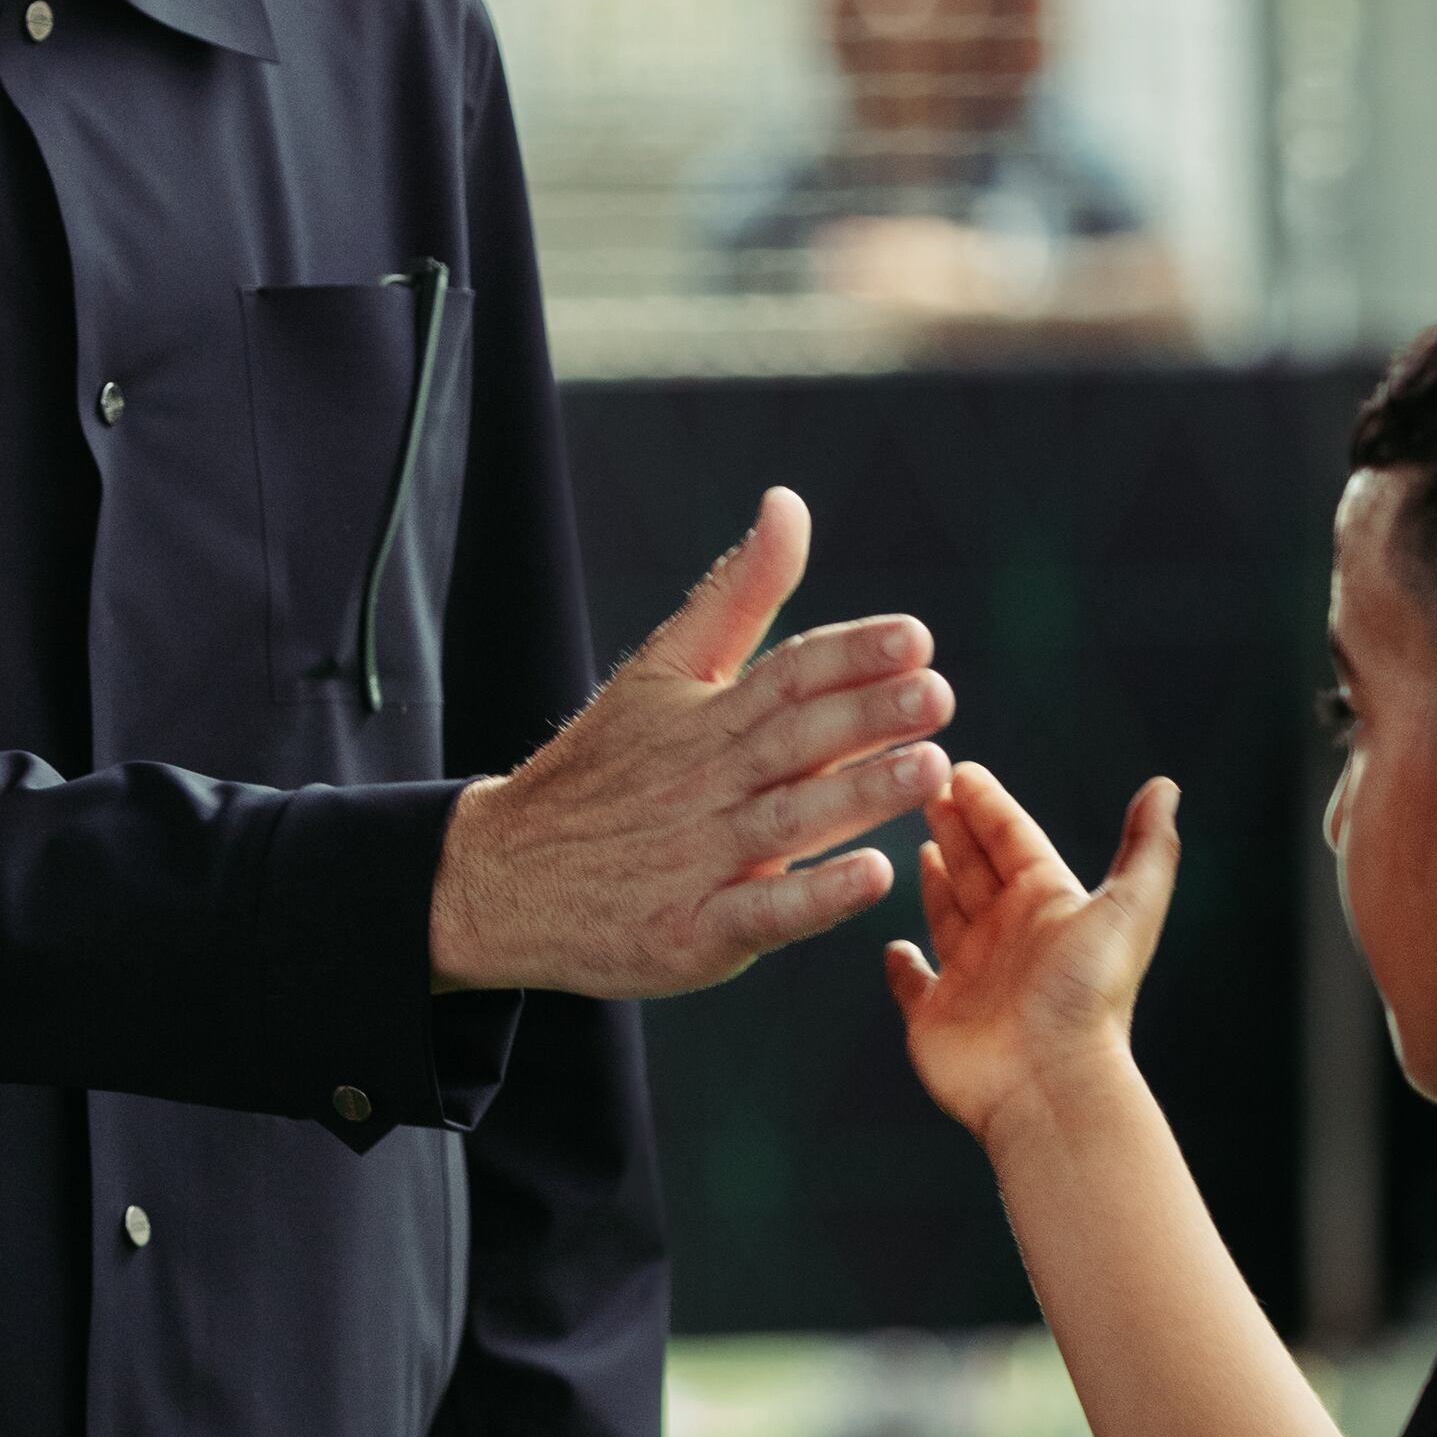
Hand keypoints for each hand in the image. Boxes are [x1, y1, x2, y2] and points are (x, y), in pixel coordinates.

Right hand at [424, 488, 952, 997]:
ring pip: (787, 820)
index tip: (914, 638)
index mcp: (700, 717)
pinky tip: (871, 876)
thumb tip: (789, 506)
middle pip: (792, 741)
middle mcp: (703, 781)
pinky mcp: (692, 931)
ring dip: (858, 796)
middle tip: (935, 693)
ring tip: (929, 769)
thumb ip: (736, 596)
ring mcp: (697, 857)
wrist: (501, 877)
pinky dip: (814, 896)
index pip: (783, 674)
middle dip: (866, 715)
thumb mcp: (658, 671)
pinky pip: (760, 912)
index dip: (849, 656)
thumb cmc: (599, 772)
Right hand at [881, 763, 1182, 1146]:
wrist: (1051, 1084)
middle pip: (978, 869)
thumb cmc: (1088, 996)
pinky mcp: (935, 1015)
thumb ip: (1148, 847)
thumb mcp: (1129, 909)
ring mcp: (971, 975)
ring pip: (948, 916)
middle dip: (957, 829)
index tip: (960, 769)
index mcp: (1048, 905)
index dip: (989, 805)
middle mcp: (1009, 936)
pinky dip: (902, 965)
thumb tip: (1165, 787)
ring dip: (936, 881)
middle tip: (928, 788)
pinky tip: (895, 945)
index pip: (1014, 840)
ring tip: (922, 846)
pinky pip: (912, 983)